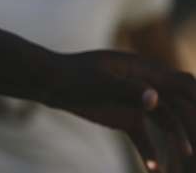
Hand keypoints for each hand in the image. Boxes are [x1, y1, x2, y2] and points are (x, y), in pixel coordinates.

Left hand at [46, 50, 195, 171]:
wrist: (50, 83)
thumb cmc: (73, 76)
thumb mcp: (99, 81)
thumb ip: (127, 89)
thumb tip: (155, 99)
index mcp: (144, 70)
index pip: (181, 83)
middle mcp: (146, 86)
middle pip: (179, 106)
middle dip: (191, 124)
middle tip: (193, 150)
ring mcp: (137, 103)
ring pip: (167, 123)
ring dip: (177, 141)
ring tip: (183, 164)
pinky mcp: (126, 118)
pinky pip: (145, 138)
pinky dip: (150, 152)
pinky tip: (153, 170)